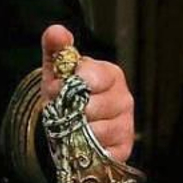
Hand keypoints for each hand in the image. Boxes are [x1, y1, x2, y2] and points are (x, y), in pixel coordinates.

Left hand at [41, 24, 134, 162]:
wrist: (66, 121)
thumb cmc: (64, 90)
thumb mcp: (56, 68)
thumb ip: (56, 48)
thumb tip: (57, 31)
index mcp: (110, 74)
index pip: (94, 78)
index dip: (72, 84)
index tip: (60, 87)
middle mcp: (124, 99)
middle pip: (94, 107)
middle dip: (71, 109)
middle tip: (63, 109)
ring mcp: (126, 124)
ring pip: (97, 131)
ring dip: (75, 130)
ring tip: (70, 125)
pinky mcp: (123, 149)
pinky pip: (102, 152)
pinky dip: (86, 149)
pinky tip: (80, 142)